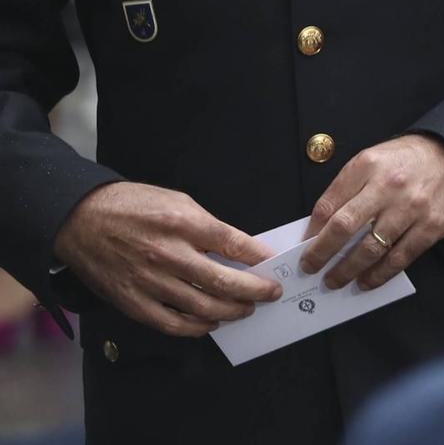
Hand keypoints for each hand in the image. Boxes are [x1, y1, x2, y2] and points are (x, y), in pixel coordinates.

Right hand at [52, 182, 282, 336]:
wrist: (82, 220)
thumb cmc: (133, 206)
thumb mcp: (179, 201)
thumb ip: (208, 227)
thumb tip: (238, 250)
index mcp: (184, 224)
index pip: (234, 245)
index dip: (260, 258)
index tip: (275, 266)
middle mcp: (169, 255)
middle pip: (224, 282)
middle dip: (255, 291)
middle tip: (270, 294)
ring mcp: (150, 282)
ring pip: (202, 308)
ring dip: (231, 312)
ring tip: (246, 309)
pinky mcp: (132, 302)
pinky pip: (171, 323)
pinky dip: (196, 328)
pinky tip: (210, 323)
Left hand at [300, 134, 443, 291]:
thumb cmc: (408, 160)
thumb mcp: (372, 160)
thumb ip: (348, 188)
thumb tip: (322, 226)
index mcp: (368, 166)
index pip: (329, 204)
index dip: (312, 232)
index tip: (304, 248)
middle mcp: (389, 186)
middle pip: (344, 228)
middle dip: (321, 254)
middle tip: (310, 269)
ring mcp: (412, 208)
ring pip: (370, 249)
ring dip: (347, 270)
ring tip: (335, 280)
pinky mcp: (431, 227)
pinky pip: (400, 258)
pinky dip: (379, 274)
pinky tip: (366, 281)